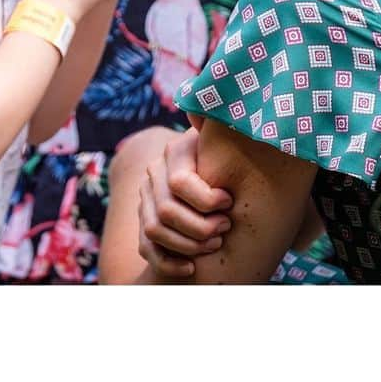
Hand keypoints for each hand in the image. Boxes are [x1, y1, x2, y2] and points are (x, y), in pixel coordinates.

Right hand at [137, 127, 232, 277]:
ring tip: (215, 244)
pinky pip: (147, 248)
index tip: (230, 202)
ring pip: (154, 230)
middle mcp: (155, 172)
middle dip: (199, 226)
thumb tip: (206, 112)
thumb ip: (225, 125)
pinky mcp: (145, 221)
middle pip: (165, 210)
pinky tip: (191, 269)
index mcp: (176, 151)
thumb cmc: (235, 157)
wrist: (219, 170)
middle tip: (226, 229)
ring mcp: (146, 197)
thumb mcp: (232, 140)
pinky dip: (168, 263)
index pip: (180, 183)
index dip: (206, 199)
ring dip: (187, 244)